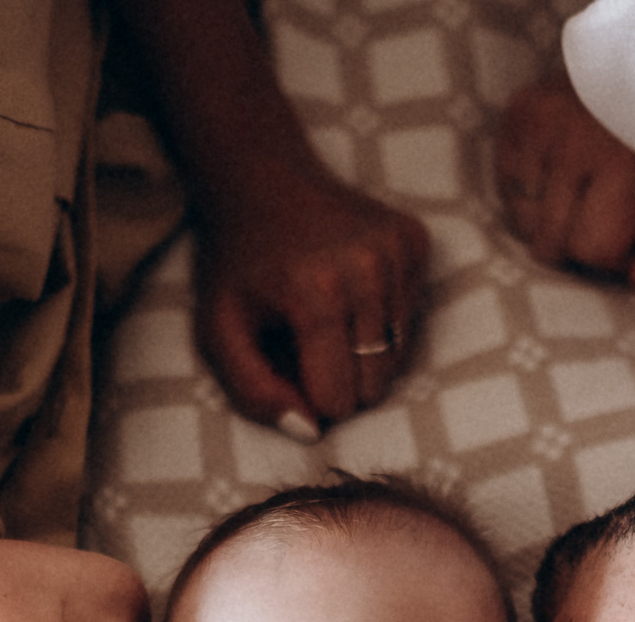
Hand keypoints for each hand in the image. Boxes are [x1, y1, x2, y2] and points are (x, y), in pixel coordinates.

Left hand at [195, 167, 431, 438]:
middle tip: (306, 338)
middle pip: (374, 383)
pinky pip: (412, 318)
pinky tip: (351, 288)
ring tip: (326, 313)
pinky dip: (382, 317)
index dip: (309, 394)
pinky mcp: (415, 241)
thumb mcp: (219, 332)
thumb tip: (311, 431)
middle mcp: (367, 270)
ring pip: (397, 357)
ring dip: (362, 350)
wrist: (261, 178)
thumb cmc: (237, 264)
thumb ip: (254, 392)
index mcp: (316, 294)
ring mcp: (397, 251)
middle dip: (340, 376)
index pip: (338, 398)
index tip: (287, 363)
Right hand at [495, 68, 634, 290]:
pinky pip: (508, 187)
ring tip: (596, 186)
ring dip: (557, 219)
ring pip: (523, 221)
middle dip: (586, 242)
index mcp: (627, 157)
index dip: (621, 255)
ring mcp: (541, 119)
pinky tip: (571, 168)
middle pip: (551, 242)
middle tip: (621, 212)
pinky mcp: (521, 110)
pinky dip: (536, 191)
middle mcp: (574, 134)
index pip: (593, 248)